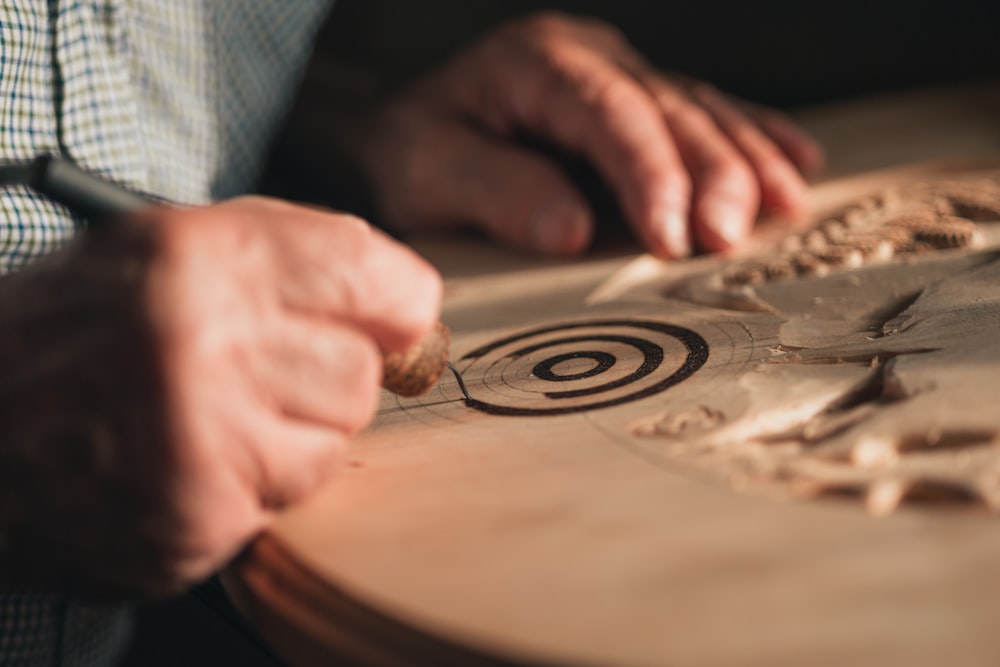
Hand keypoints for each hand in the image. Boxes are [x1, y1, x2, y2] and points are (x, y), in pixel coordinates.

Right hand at [0, 197, 440, 596]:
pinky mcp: (192, 521)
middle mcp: (200, 344)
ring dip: (292, 436)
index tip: (393, 316)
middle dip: (329, 377)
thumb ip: (290, 258)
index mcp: (199, 258)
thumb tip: (408, 301)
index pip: (374, 278)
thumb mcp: (165, 246)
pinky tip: (186, 462)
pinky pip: (284, 503)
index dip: (395, 301)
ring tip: (213, 417)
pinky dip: (251, 487)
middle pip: (362, 375)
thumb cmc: (74, 327)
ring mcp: (196, 442)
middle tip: (263, 372)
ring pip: (335, 444)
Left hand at [332, 12, 823, 258]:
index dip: (649, 173)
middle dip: (709, 174)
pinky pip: (706, 114)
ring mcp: (621, 74)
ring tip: (784, 207)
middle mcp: (591, 58)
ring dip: (746, 160)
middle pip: (669, 110)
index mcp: (538, 63)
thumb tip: (575, 230)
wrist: (403, 132)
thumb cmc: (412, 152)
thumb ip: (496, 191)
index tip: (672, 236)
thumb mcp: (427, 172)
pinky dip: (753, 140)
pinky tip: (796, 163)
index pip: (610, 114)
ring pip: (700, 110)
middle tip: (727, 238)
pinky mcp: (638, 102)